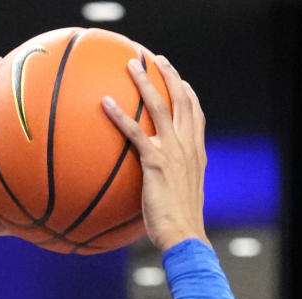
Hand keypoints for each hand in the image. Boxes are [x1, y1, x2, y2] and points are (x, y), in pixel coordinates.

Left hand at [101, 54, 207, 252]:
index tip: (180, 81)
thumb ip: (171, 186)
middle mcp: (187, 146)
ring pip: (159, 106)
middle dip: (170, 76)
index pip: (196, 116)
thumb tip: (155, 191)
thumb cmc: (179, 226)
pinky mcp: (155, 161)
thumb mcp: (180, 200)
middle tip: (157, 60)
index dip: (189, 95)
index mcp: (196, 154)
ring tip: (131, 65)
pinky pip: (134, 131)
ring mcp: (173, 151)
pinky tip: (105, 103)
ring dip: (144, 82)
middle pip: (182, 100)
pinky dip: (119, 115)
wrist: (184, 235)